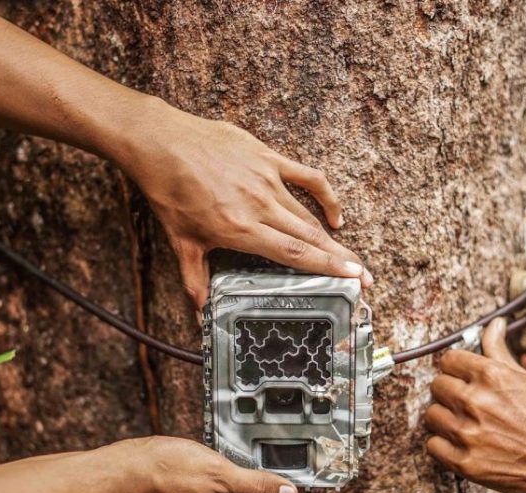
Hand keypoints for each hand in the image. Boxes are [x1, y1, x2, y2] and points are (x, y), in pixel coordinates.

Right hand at [110, 436, 297, 492]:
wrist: (120, 474)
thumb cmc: (164, 470)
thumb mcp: (218, 471)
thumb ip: (256, 485)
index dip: (278, 481)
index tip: (280, 458)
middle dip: (256, 480)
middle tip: (255, 451)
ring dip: (235, 478)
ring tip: (229, 454)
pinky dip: (216, 479)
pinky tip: (208, 463)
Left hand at [124, 100, 371, 308]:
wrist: (161, 144)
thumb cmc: (169, 193)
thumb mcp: (182, 243)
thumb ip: (195, 281)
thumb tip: (201, 315)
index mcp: (241, 230)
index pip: (294, 254)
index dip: (327, 268)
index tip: (352, 279)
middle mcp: (259, 206)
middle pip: (310, 237)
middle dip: (341, 259)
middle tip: (364, 277)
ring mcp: (266, 179)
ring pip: (309, 213)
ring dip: (333, 236)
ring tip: (350, 255)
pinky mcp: (267, 158)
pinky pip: (306, 177)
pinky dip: (325, 196)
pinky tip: (334, 214)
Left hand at [423, 318, 525, 492]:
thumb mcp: (525, 378)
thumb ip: (500, 349)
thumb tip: (494, 323)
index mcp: (489, 375)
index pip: (448, 360)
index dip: (456, 369)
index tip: (463, 378)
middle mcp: (474, 401)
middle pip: (437, 386)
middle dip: (450, 393)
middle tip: (467, 404)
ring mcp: (467, 433)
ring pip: (431, 415)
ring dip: (445, 419)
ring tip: (465, 424)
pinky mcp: (464, 462)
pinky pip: (432, 445)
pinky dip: (443, 445)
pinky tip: (461, 443)